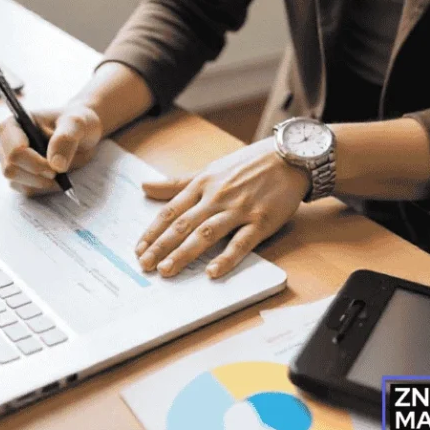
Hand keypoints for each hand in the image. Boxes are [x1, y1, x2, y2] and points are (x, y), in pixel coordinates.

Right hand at [0, 105, 102, 195]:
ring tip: (62, 172)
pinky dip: (45, 188)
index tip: (57, 167)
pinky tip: (58, 178)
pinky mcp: (19, 177)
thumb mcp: (77, 124)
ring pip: (16, 182)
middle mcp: (5, 144)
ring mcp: (9, 162)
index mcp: (12, 125)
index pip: (15, 151)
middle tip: (61, 172)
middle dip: (39, 175)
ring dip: (43, 182)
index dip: (36, 163)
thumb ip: (66, 139)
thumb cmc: (75, 123)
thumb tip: (56, 165)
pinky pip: (27, 190)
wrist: (82, 133)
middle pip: (11, 169)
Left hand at [135, 138, 309, 278]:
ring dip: (184, 253)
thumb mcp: (211, 169)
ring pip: (206, 233)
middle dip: (161, 247)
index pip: (171, 211)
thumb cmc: (251, 164)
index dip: (153, 232)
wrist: (290, 158)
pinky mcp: (261, 221)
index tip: (139, 250)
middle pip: (183, 224)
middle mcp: (218, 197)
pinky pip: (241, 242)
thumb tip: (145, 187)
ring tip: (167, 270)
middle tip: (145, 266)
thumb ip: (178, 183)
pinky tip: (212, 271)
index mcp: (204, 184)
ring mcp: (240, 209)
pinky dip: (226, 258)